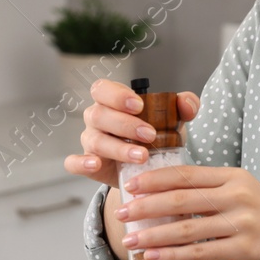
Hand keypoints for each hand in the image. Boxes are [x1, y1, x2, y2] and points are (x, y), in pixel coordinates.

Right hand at [63, 79, 200, 188]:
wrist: (150, 170)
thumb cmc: (156, 137)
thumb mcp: (173, 121)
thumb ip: (184, 107)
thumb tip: (186, 102)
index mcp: (111, 102)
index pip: (102, 89)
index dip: (117, 95)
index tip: (139, 106)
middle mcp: (97, 119)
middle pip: (99, 115)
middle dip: (125, 124)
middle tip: (150, 135)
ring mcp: (90, 142)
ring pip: (94, 140)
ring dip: (118, 148)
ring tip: (142, 156)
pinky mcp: (87, 165)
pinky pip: (73, 162)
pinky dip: (81, 163)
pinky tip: (96, 164)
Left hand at [112, 164, 259, 259]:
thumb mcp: (247, 195)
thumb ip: (214, 193)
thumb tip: (170, 199)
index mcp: (235, 177)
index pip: (186, 174)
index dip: (154, 179)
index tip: (131, 184)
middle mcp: (238, 196)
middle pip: (180, 198)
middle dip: (145, 206)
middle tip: (122, 211)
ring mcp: (242, 222)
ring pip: (186, 227)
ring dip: (153, 235)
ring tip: (130, 239)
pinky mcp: (245, 249)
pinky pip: (199, 252)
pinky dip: (172, 255)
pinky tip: (154, 257)